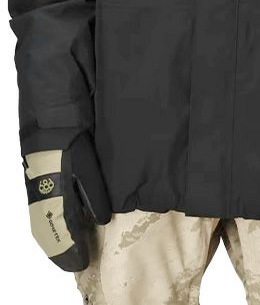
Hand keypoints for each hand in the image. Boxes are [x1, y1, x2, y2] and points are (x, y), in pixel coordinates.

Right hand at [23, 129, 111, 269]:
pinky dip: (48, 233)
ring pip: (42, 230)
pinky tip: (57, 236)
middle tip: (77, 263)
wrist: (50, 122)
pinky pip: (39, 219)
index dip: (73, 249)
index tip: (84, 261)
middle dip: (62, 253)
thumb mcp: (87, 166)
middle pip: (49, 237)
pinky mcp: (34, 191)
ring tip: (68, 256)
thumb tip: (100, 220)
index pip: (63, 233)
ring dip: (54, 246)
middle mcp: (41, 200)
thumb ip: (93, 194)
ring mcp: (35, 196)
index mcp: (55, 196)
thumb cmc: (72, 141)